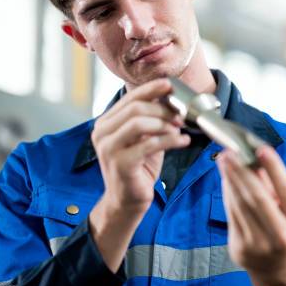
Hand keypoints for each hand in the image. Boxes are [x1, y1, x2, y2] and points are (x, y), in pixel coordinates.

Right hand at [91, 78, 188, 212]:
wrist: (127, 200)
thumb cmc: (138, 167)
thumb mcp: (144, 138)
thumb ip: (151, 119)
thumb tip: (169, 97)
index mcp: (106, 123)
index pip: (130, 98)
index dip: (151, 89)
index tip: (170, 84)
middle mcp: (102, 133)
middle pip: (136, 108)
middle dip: (163, 109)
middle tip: (181, 116)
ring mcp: (109, 148)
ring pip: (139, 123)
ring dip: (165, 123)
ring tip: (180, 129)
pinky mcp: (120, 163)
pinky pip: (149, 144)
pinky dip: (170, 140)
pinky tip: (183, 141)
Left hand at [216, 145, 285, 285]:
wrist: (277, 268)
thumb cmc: (285, 229)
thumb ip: (274, 184)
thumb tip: (256, 157)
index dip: (274, 168)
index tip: (262, 148)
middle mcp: (281, 236)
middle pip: (257, 198)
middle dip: (242, 171)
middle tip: (231, 151)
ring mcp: (258, 244)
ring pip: (240, 204)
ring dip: (230, 178)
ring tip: (225, 159)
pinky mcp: (240, 247)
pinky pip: (231, 214)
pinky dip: (227, 193)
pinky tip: (226, 178)